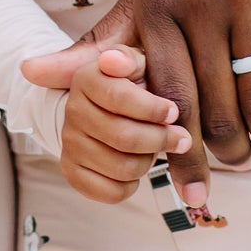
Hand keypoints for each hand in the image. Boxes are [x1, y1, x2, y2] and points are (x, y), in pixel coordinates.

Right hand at [19, 43, 191, 202]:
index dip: (152, 109)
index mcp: (87, 78)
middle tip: (181, 138)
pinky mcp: (71, 171)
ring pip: (123, 167)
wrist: (102, 107)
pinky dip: (131, 185)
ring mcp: (69, 143)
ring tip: (154, 149)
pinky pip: (110, 192)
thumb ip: (129, 58)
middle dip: (161, 140)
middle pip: (124, 137)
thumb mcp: (137, 62)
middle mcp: (72, 110)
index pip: (117, 97)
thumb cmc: (132, 84)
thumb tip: (113, 61)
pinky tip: (135, 167)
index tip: (173, 112)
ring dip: (148, 162)